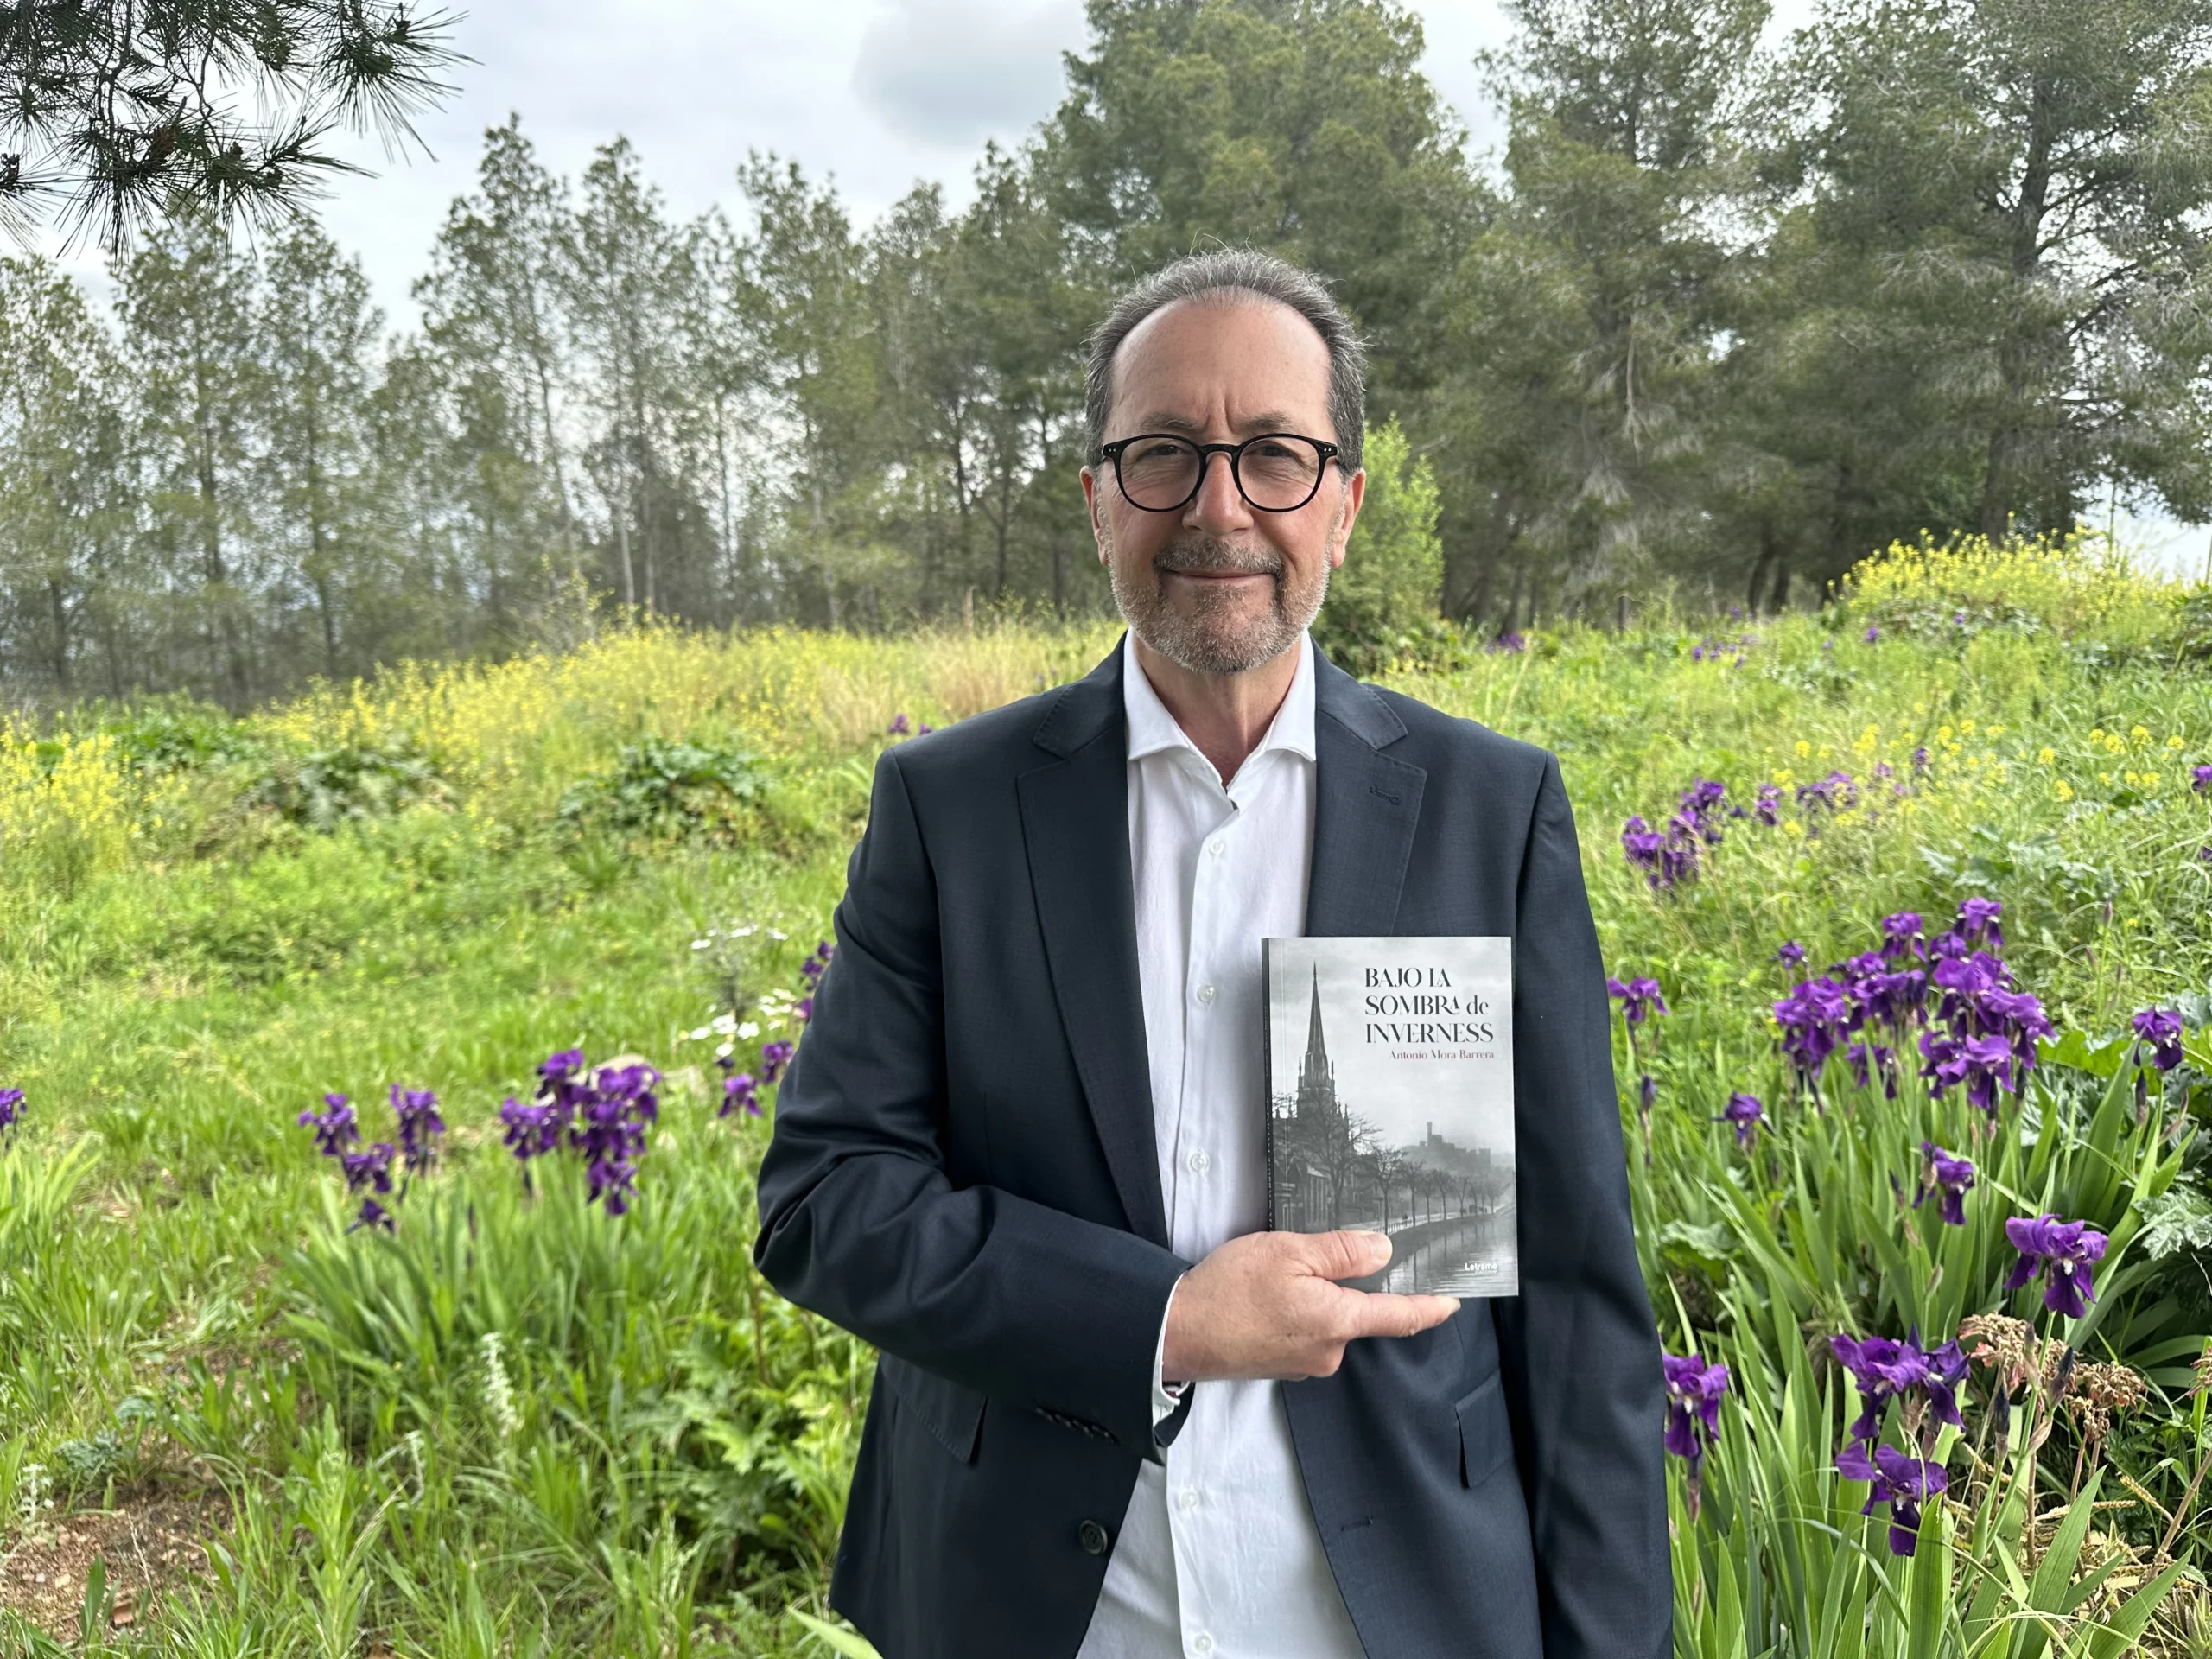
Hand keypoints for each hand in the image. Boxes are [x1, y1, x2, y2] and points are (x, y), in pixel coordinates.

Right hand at [1161, 1230, 1458, 1382]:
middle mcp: (1328, 1351)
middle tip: (1312, 1257)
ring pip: (1328, 1321)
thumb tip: (1384, 1252)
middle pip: (1357, 1313)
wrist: (1177, 1333)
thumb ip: (1342, 1252)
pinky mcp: (1281, 1364)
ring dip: (1316, 1298)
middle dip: (1346, 1286)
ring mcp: (1304, 1363)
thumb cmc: (1229, 1290)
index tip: (1453, 1302)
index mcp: (1336, 1321)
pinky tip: (1267, 1297)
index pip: (1398, 1316)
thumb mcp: (1288, 1252)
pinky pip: (1305, 1333)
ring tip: (1275, 1275)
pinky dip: (1297, 1312)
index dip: (1429, 1308)